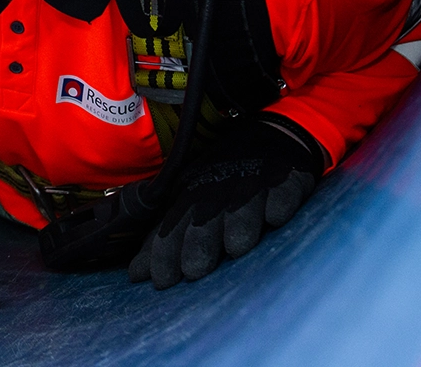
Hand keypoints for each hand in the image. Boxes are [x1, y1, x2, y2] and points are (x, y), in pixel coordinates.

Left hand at [129, 115, 323, 289]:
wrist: (268, 139)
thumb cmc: (221, 183)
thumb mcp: (189, 206)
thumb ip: (165, 240)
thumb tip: (135, 276)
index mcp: (191, 198)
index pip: (173, 227)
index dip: (165, 253)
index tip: (161, 282)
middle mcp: (218, 191)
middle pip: (205, 220)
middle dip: (198, 244)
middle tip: (194, 271)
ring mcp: (252, 183)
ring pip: (243, 206)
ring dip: (239, 225)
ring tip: (236, 248)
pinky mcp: (285, 178)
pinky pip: (283, 190)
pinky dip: (279, 202)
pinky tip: (276, 217)